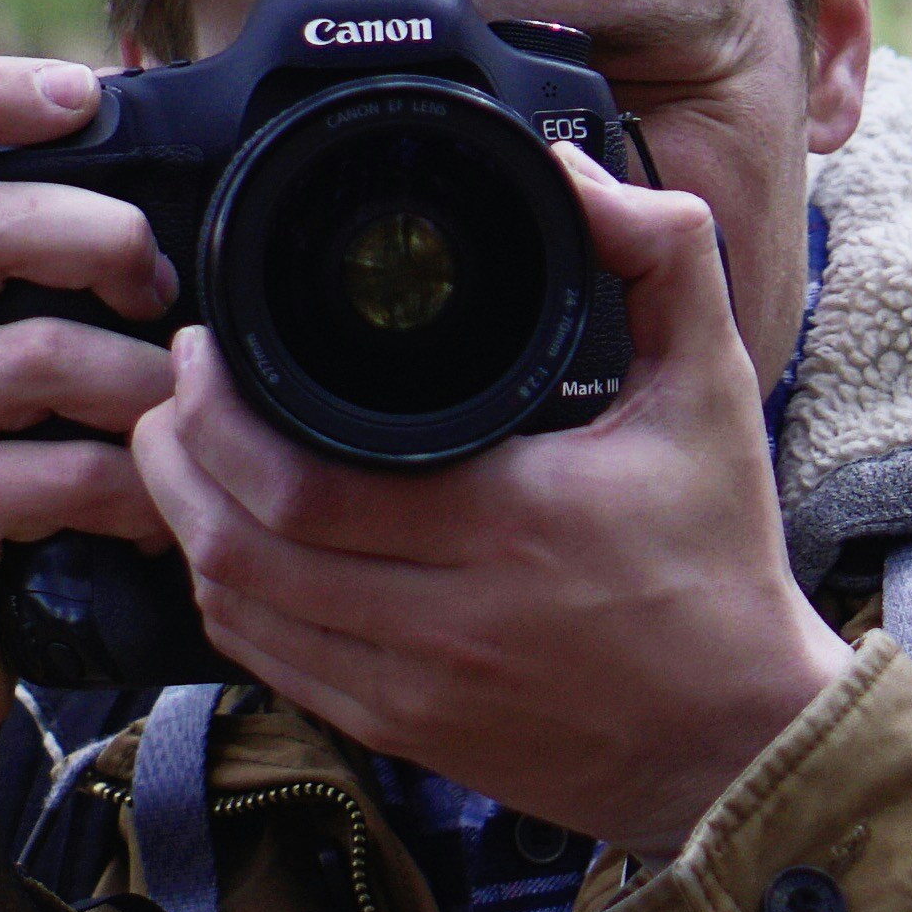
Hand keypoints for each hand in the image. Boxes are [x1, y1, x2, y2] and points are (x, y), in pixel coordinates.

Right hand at [0, 58, 182, 849]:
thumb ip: (33, 305)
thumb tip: (160, 210)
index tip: (83, 88)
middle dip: (102, 238)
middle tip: (166, 293)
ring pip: (35, 353)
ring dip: (141, 386)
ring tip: (182, 427)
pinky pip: (51, 471)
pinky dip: (131, 490)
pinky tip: (160, 517)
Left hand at [132, 149, 854, 856]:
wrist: (737, 738)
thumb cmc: (719, 561)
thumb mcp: (715, 390)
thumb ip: (664, 257)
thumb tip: (575, 173)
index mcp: (509, 521)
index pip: (298, 479)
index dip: (216, 411)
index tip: (204, 348)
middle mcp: (446, 617)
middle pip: (240, 543)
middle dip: (176, 456)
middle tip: (174, 391)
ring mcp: (414, 688)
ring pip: (237, 609)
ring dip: (184, 529)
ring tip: (182, 457)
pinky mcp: (402, 733)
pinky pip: (269, 666)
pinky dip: (228, 600)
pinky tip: (227, 545)